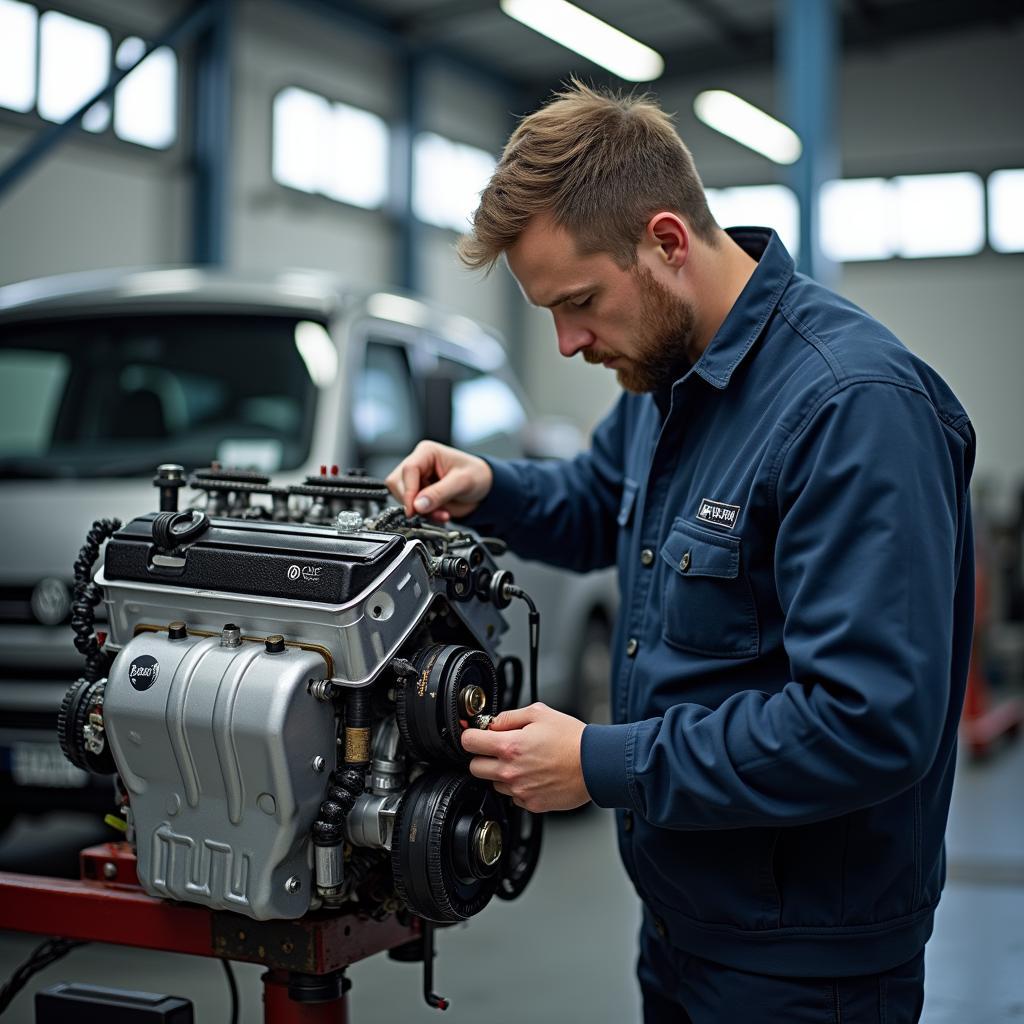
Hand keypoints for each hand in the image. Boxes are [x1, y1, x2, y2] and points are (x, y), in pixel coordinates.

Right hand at [385, 440, 492, 523]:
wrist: (484, 487)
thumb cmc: (477, 475)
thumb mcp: (462, 482)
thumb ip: (439, 493)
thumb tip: (418, 505)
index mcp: (427, 452)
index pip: (408, 470)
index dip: (409, 491)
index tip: (414, 509)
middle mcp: (419, 463)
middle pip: (398, 483)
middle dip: (414, 502)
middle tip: (431, 512)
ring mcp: (417, 479)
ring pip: (402, 497)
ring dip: (420, 511)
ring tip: (441, 513)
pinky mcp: (419, 493)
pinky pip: (412, 507)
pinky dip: (424, 515)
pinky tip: (440, 514)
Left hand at [461, 703, 589, 812]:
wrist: (596, 764)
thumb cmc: (572, 739)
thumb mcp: (539, 713)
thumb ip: (509, 717)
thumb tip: (491, 723)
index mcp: (510, 746)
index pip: (469, 742)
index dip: (471, 735)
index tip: (476, 735)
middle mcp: (510, 771)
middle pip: (475, 767)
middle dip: (483, 756)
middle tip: (499, 749)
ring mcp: (520, 790)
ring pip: (494, 783)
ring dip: (501, 773)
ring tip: (524, 762)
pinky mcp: (531, 804)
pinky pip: (513, 796)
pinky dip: (518, 787)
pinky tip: (534, 775)